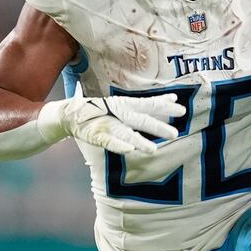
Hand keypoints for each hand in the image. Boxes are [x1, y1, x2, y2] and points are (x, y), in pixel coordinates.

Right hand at [40, 94, 183, 155]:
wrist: (70, 113)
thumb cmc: (102, 110)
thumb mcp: (123, 105)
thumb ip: (143, 105)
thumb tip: (170, 99)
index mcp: (125, 104)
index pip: (148, 104)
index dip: (163, 106)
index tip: (180, 108)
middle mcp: (118, 112)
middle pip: (141, 120)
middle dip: (158, 126)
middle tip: (175, 134)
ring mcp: (107, 124)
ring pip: (126, 133)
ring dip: (140, 141)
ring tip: (153, 149)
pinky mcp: (96, 135)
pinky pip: (109, 142)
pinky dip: (119, 146)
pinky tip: (129, 151)